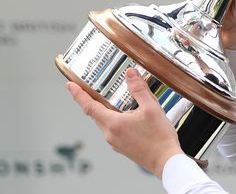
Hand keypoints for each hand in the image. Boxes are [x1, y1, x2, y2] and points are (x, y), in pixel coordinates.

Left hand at [67, 68, 182, 178]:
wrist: (166, 161)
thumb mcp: (152, 108)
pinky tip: (132, 118)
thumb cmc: (159, 138)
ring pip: (106, 122)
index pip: (89, 106)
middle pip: (97, 114)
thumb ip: (139, 89)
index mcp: (113, 123)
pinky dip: (117, 120)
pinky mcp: (122, 147)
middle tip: (97, 88)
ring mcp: (115, 142)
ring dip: (109, 111)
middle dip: (96, 101)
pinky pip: (114, 130)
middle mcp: (110, 134)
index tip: (70, 86)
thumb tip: (130, 74)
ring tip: (122, 102)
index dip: (78, 94)